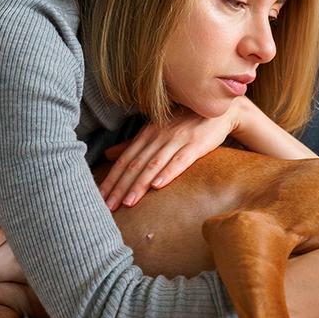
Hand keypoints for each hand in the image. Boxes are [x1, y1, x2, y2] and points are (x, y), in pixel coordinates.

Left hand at [99, 101, 243, 209]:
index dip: (111, 179)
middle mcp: (158, 136)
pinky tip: (158, 185)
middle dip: (120, 187)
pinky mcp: (196, 145)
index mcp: (146, 134)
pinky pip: (179, 160)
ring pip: (153, 165)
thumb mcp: (156, 130)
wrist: (218, 111)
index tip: (100, 197)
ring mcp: (177, 140)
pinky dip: (168, 173)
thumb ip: (132, 144)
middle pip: (135, 165)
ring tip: (128, 203)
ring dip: (139, 184)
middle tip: (108, 206)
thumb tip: (108, 155)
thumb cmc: (185, 122)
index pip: (124, 160)